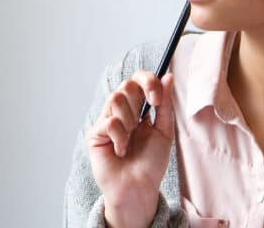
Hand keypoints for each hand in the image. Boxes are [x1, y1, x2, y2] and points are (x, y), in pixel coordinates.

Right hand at [85, 70, 175, 227]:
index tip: (157, 98)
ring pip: (115, 98)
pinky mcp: (95, 134)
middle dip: (140, 98)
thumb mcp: (164, 131)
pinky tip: (121, 150)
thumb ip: (165, 105)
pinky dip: (120, 137)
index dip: (148, 81)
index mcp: (139, 108)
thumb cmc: (151, 162)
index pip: (138, 81)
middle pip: (126, 84)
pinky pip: (109, 122)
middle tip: (145, 117)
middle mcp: (121, 112)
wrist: (138, 187)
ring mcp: (106, 121)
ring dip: (130, 119)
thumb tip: (168, 76)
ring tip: (132, 138)